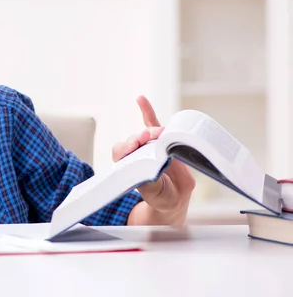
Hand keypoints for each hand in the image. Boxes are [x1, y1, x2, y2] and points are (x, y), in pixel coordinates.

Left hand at [112, 96, 195, 224]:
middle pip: (133, 140)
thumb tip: (153, 168)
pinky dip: (146, 110)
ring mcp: (148, 147)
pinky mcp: (161, 142)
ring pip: (146, 132)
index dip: (126, 146)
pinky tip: (140, 99)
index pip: (120, 152)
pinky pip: (151, 123)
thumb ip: (153, 183)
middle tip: (149, 136)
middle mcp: (135, 154)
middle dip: (140, 137)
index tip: (136, 144)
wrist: (175, 198)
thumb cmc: (162, 197)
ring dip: (151, 129)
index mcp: (127, 167)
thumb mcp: (156, 194)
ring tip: (160, 133)